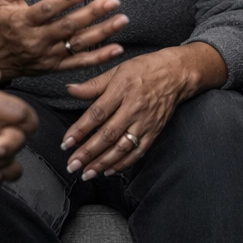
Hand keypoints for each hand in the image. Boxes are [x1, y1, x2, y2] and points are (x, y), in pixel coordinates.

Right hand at [0, 0, 127, 77]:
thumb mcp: (2, 2)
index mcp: (24, 21)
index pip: (48, 9)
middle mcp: (37, 40)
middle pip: (68, 26)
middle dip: (92, 13)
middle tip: (113, 1)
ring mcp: (47, 55)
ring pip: (77, 44)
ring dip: (102, 33)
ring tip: (121, 20)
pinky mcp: (55, 67)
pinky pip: (79, 63)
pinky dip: (99, 57)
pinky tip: (116, 48)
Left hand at [61, 42, 224, 178]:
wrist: (176, 73)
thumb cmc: (144, 69)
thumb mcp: (117, 70)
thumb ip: (93, 85)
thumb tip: (69, 89)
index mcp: (122, 90)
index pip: (97, 114)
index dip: (80, 130)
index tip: (66, 143)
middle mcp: (134, 108)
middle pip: (108, 134)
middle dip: (88, 153)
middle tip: (71, 165)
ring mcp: (145, 122)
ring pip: (122, 147)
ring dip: (103, 163)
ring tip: (87, 173)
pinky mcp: (154, 132)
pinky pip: (138, 152)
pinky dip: (123, 163)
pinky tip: (109, 171)